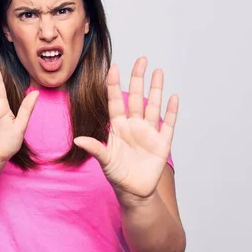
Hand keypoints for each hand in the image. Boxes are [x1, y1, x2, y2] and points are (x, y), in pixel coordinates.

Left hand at [74, 56, 177, 203]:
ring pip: (152, 105)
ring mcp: (148, 132)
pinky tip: (173, 97)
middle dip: (137, 78)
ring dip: (156, 89)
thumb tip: (78, 140)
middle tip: (141, 59)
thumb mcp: (104, 161)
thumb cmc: (117, 175)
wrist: (134, 192)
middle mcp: (133, 125)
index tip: (114, 67)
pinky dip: (171, 111)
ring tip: (158, 71)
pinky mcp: (162, 143)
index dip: (115, 84)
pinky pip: (167, 124)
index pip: (116, 100)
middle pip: (136, 97)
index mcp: (117, 127)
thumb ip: (95, 148)